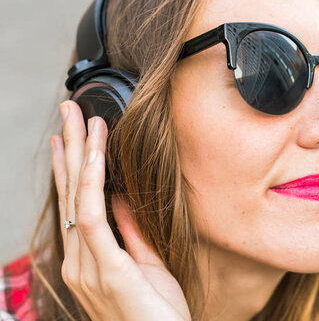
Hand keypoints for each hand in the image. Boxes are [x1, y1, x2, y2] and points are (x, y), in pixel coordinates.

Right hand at [50, 100, 190, 320]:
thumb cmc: (158, 315)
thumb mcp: (146, 265)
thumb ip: (131, 231)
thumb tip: (121, 197)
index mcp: (89, 261)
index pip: (75, 204)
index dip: (71, 168)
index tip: (70, 137)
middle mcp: (80, 262)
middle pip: (71, 194)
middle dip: (70, 149)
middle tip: (68, 111)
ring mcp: (88, 268)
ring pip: (78, 199)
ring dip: (81, 155)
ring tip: (82, 120)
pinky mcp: (106, 270)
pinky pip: (93, 218)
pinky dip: (93, 183)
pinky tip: (96, 156)